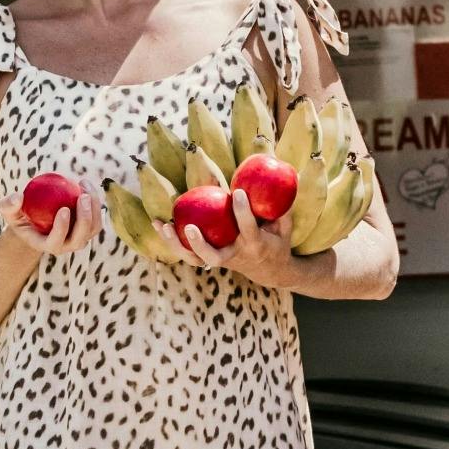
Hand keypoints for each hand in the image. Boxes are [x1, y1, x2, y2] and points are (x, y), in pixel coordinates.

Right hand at [0, 192, 99, 259]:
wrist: (36, 220)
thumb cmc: (21, 216)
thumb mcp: (9, 211)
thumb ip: (8, 205)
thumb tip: (17, 197)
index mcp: (46, 245)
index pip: (55, 242)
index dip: (61, 229)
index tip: (64, 209)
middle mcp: (65, 245)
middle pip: (79, 239)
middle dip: (84, 219)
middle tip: (83, 196)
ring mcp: (79, 238)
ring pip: (93, 228)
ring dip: (94, 208)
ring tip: (85, 186)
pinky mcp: (88, 229)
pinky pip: (96, 218)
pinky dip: (95, 202)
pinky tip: (85, 185)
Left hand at [156, 191, 298, 288]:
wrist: (270, 273)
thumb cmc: (277, 242)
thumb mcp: (285, 227)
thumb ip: (283, 205)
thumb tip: (289, 176)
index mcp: (255, 245)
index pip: (247, 229)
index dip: (242, 212)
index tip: (237, 192)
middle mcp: (234, 256)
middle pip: (212, 256)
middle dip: (200, 244)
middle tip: (189, 227)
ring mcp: (220, 260)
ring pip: (195, 258)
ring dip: (176, 244)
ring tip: (162, 225)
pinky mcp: (209, 260)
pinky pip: (188, 253)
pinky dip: (172, 241)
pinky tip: (160, 224)